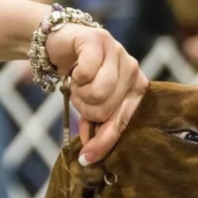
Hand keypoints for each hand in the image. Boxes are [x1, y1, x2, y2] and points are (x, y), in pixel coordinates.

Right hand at [44, 24, 147, 165]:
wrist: (61, 43)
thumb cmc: (80, 76)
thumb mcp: (90, 103)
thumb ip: (95, 125)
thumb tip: (88, 156)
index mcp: (136, 89)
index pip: (123, 122)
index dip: (104, 142)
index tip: (87, 158)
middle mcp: (133, 70)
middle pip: (107, 110)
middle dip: (85, 109)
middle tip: (80, 97)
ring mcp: (119, 52)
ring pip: (98, 92)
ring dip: (79, 93)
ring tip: (78, 83)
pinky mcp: (100, 39)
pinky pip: (86, 73)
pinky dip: (74, 76)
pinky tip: (75, 69)